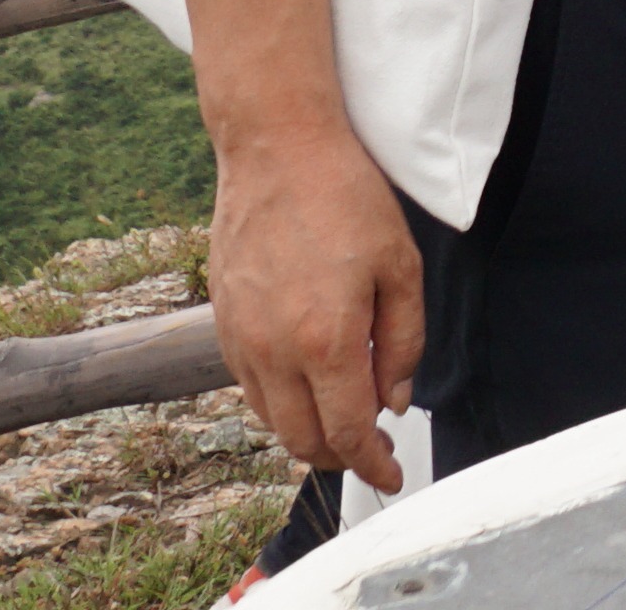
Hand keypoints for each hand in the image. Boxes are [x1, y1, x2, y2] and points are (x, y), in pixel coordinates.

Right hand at [207, 117, 427, 492]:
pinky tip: (309, 380)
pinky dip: (281, 401)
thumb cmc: (346, 198)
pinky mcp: (222, 325)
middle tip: (372, 446)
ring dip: (308, 431)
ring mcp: (240, 340)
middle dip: (340, 455)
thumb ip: (403, 342)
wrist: (277, 150)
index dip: (371, 464)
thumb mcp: (400, 265)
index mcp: (325, 340)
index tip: (390, 475)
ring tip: (345, 414)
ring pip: (272, 420)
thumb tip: (393, 400)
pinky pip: (250, 387)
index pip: (347, 431)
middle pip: (302, 440)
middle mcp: (274, 352)